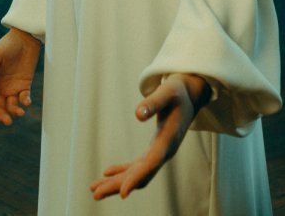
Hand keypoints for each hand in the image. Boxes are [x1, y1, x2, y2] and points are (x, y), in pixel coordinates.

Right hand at [0, 28, 40, 127]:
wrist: (25, 38)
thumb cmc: (7, 45)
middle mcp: (1, 86)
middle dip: (1, 116)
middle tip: (7, 121)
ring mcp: (13, 86)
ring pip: (11, 105)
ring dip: (14, 111)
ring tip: (19, 113)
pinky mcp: (25, 84)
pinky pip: (24, 98)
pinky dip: (25, 102)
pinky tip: (27, 102)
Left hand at [89, 73, 210, 200]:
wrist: (189, 96)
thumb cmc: (177, 92)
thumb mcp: (167, 92)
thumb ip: (154, 102)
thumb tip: (137, 114)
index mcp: (169, 139)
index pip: (152, 163)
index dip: (137, 177)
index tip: (122, 192)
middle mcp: (165, 151)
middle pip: (141, 174)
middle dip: (119, 184)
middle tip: (95, 193)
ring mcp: (160, 153)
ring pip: (138, 173)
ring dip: (117, 182)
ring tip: (94, 189)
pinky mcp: (155, 151)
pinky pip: (138, 166)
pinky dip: (123, 171)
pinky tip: (107, 172)